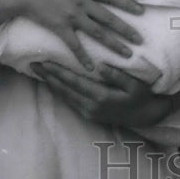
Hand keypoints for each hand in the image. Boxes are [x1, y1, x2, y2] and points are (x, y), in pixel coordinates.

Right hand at [0, 0, 143, 71]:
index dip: (128, 4)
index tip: (142, 11)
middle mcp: (82, 3)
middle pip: (109, 18)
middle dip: (126, 30)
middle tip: (140, 40)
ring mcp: (72, 17)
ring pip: (97, 33)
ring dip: (113, 44)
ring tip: (127, 55)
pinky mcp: (60, 28)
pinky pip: (74, 45)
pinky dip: (83, 57)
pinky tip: (92, 68)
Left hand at [31, 62, 173, 127]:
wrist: (146, 116)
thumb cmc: (142, 96)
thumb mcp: (134, 84)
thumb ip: (117, 75)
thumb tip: (100, 66)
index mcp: (101, 96)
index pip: (73, 81)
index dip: (58, 71)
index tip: (45, 61)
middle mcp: (91, 106)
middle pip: (65, 89)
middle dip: (48, 76)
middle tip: (34, 64)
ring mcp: (89, 112)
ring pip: (65, 96)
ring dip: (51, 84)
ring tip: (38, 73)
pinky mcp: (89, 115)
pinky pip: (70, 101)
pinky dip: (59, 91)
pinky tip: (53, 84)